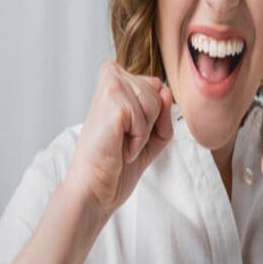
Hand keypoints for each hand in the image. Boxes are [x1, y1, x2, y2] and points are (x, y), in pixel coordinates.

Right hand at [68, 61, 173, 217]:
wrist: (96, 187)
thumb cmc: (118, 161)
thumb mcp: (153, 133)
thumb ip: (164, 111)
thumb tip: (165, 90)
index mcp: (118, 78)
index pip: (158, 86)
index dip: (152, 116)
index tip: (128, 130)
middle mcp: (112, 76)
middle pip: (159, 94)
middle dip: (150, 123)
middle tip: (124, 137)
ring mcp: (111, 86)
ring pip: (155, 103)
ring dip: (144, 132)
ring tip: (122, 141)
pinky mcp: (112, 102)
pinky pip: (146, 119)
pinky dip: (139, 140)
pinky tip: (119, 145)